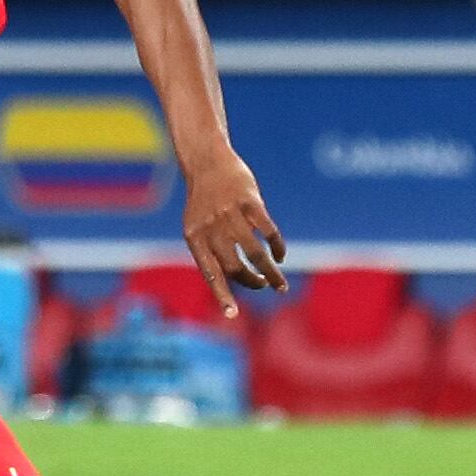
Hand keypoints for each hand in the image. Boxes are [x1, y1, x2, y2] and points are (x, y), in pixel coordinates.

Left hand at [181, 152, 285, 315]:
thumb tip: (233, 279)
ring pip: (255, 253)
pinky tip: (280, 254)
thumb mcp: (198, 225)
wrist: (207, 161)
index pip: (210, 273)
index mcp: (194, 238)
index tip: (232, 315)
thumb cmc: (203, 199)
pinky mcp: (250, 202)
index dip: (221, 295)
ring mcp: (231, 214)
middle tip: (263, 286)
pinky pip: (268, 231)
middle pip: (235, 267)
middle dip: (252, 282)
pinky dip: (277, 246)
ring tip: (279, 283)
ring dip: (270, 272)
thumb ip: (212, 249)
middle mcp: (211, 228)